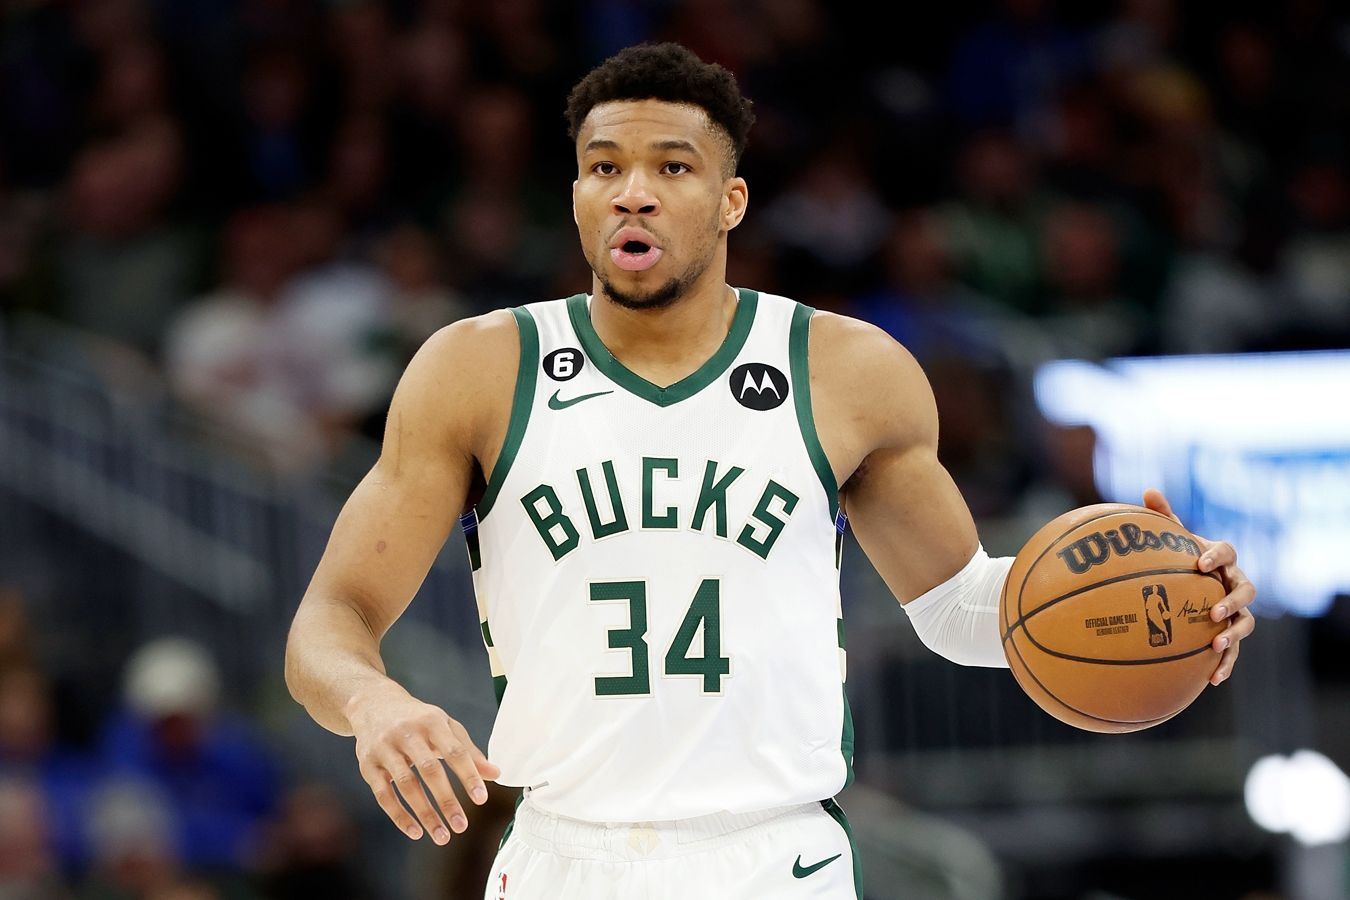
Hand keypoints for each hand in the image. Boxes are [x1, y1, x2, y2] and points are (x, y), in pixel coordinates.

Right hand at [346, 684, 500, 844]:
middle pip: (429, 770)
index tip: (481, 799)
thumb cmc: (418, 719)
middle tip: (461, 826)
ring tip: (442, 835)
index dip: (469, 775)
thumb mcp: (446, 726)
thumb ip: (469, 751)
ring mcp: (385, 749)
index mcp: (432, 722)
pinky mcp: (368, 765)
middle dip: (446, 800)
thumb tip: (495, 774)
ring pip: (406, 785)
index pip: (454, 751)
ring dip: (425, 813)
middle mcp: (407, 733)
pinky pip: (383, 794)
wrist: (374, 705)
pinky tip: (415, 831)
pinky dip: (399, 815)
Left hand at [1143, 488, 1255, 685]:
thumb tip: (1148, 490)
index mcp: (1220, 559)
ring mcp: (1235, 610)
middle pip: (1246, 589)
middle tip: (1213, 611)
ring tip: (1216, 646)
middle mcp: (1234, 583)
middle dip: (1232, 600)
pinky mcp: (1230, 634)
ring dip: (1234, 635)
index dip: (1215, 556)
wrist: (1188, 585)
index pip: (1226, 552)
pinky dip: (1227, 664)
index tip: (1199, 563)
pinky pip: (1234, 650)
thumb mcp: (1170, 539)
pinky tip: (1213, 679)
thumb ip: (1162, 517)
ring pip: (1246, 622)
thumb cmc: (1178, 559)